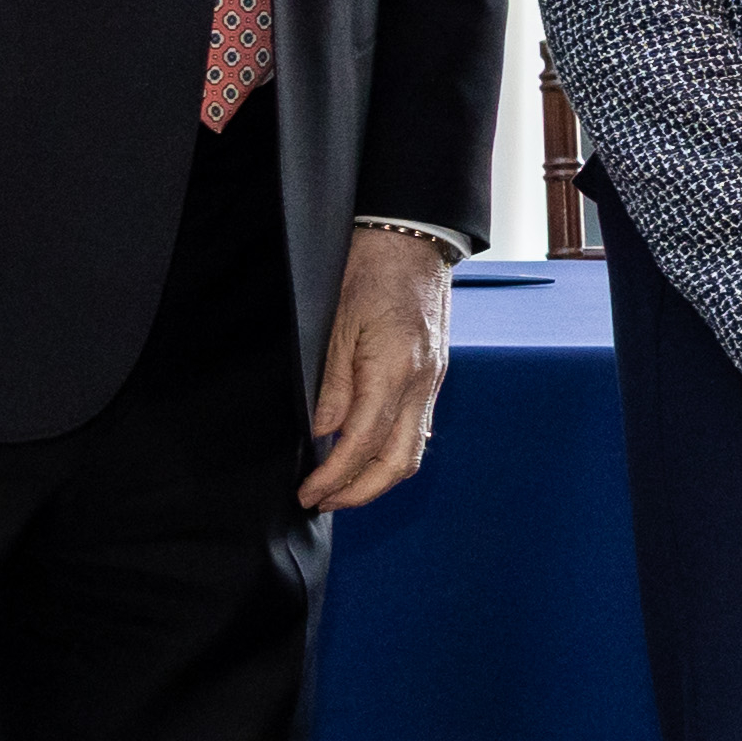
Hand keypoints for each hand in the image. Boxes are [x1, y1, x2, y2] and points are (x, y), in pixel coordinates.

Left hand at [295, 228, 456, 512]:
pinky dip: (390, 453)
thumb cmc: (370, 269)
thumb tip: (322, 432)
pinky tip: (365, 454)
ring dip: (376, 479)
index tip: (308, 493)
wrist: (412, 238)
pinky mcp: (433, 375)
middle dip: (359, 493)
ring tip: (341, 486)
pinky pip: (417, 429)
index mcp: (394, 369)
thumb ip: (331, 383)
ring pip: (412, 451)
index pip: (362, 444)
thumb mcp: (335, 324)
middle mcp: (421, 382)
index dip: (334, 477)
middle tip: (322, 502)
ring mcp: (432, 380)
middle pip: (397, 462)